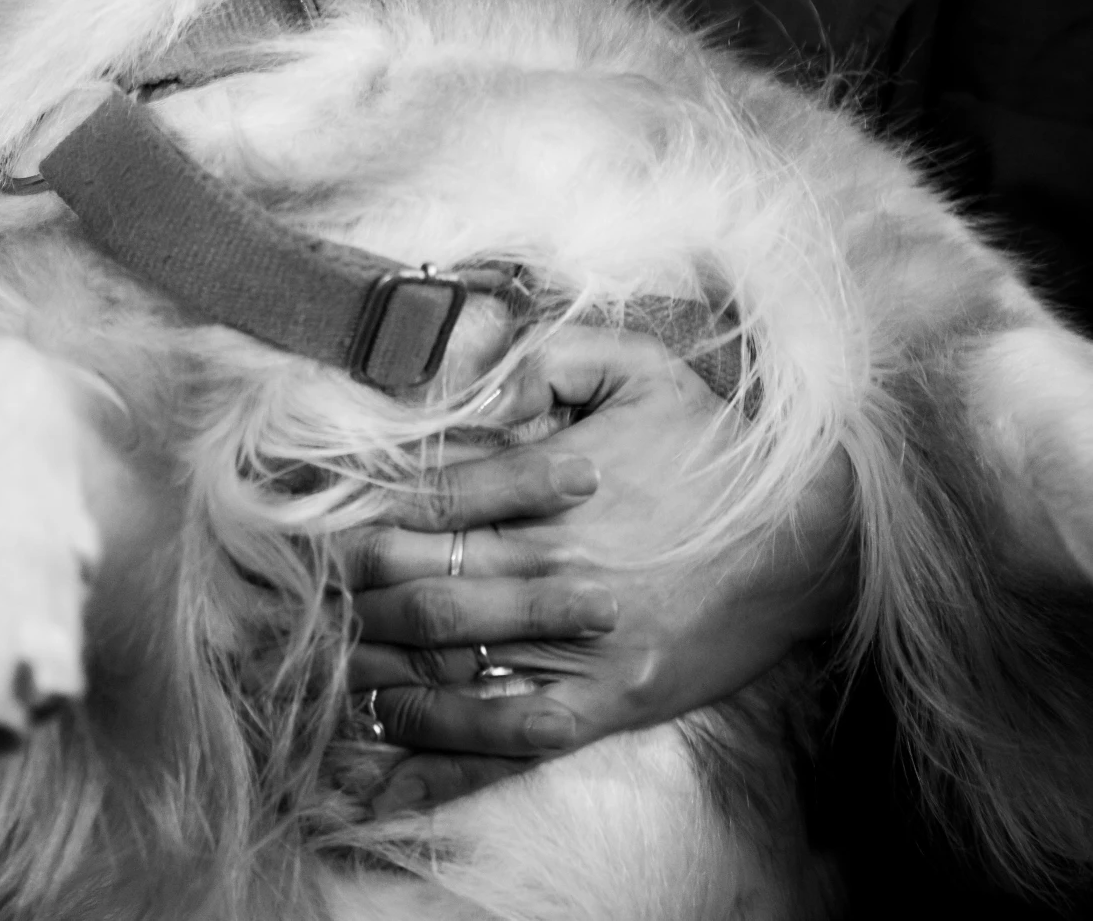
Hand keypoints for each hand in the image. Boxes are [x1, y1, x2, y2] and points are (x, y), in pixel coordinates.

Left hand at [343, 326, 852, 814]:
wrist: (808, 536)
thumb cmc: (712, 443)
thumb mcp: (637, 366)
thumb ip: (547, 357)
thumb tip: (475, 372)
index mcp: (553, 483)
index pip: (422, 501)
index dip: (356, 511)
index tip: (307, 518)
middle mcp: (554, 566)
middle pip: (415, 582)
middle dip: (344, 588)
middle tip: (293, 590)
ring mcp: (578, 645)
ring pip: (444, 660)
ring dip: (370, 662)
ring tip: (319, 660)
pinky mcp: (605, 704)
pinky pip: (503, 736)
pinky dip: (437, 744)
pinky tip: (387, 735)